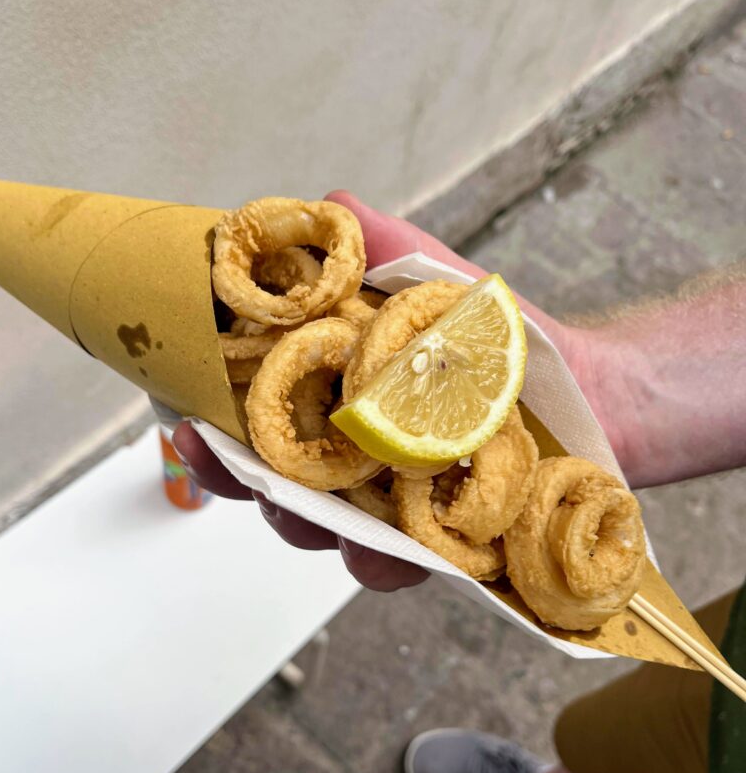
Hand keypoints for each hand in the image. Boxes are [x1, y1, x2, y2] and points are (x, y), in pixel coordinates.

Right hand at [175, 190, 593, 591]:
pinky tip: (394, 548)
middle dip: (244, 484)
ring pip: (318, 532)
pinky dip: (383, 562)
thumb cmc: (497, 335)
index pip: (247, 415)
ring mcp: (380, 502)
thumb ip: (378, 245)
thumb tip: (320, 206)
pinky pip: (389, 566)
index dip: (207, 426)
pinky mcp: (427, 540)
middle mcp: (342, 452)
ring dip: (307, 528)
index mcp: (327, 394)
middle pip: (266, 481)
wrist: (585, 391)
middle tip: (245, 474)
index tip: (186, 425)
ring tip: (326, 517)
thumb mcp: (434, 278)